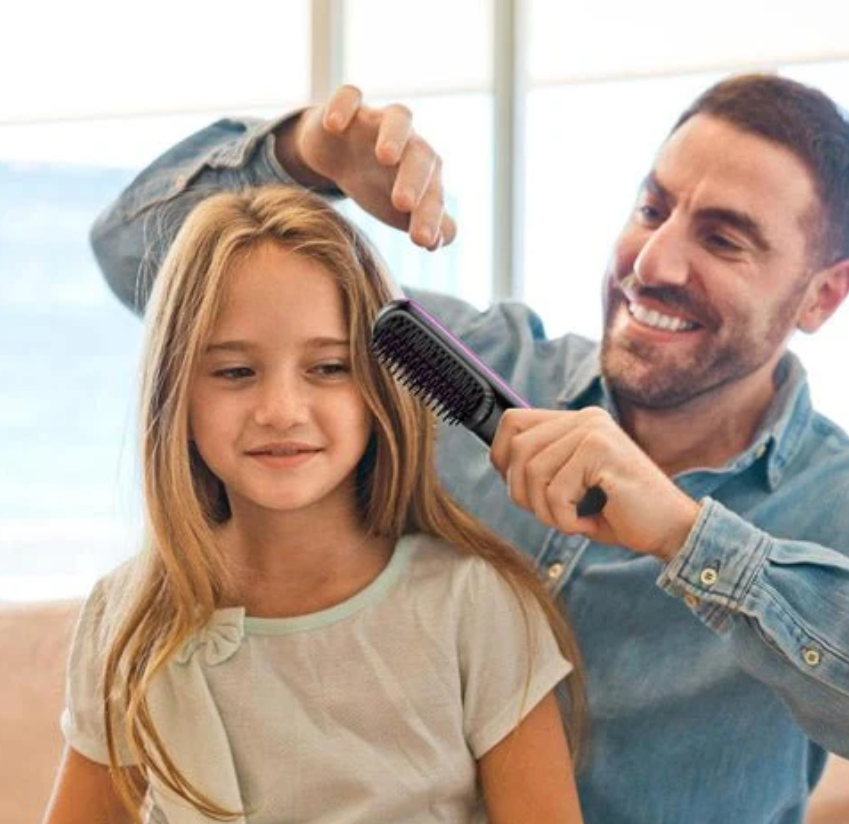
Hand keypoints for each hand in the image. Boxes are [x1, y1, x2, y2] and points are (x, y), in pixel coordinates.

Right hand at [276, 85, 455, 250]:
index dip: (430, 217)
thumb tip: (441, 240)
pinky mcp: (349, 108)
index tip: (422, 242)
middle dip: (414, 179)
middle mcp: (409, 144)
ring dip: (394, 135)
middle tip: (403, 204)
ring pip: (398, 118)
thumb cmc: (377, 185)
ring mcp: (379, 123)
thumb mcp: (400, 212)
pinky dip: (344, 106)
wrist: (339, 154)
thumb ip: (427, 224)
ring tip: (385, 157)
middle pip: (421, 155)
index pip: (433, 195)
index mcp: (424, 173)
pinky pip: (350, 97)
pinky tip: (334, 125)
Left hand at [490, 408, 701, 560]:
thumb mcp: (573, 483)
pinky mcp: (601, 451)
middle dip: (523, 493)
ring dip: (546, 511)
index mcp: (577, 421)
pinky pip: (556, 492)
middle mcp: (585, 419)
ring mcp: (594, 431)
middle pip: (518, 448)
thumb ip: (543, 466)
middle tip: (550, 514)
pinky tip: (588, 524)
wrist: (672, 530)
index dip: (501, 457)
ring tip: (571, 521)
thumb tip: (500, 462)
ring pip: (533, 472)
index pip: (513, 421)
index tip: (518, 487)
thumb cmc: (620, 512)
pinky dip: (565, 520)